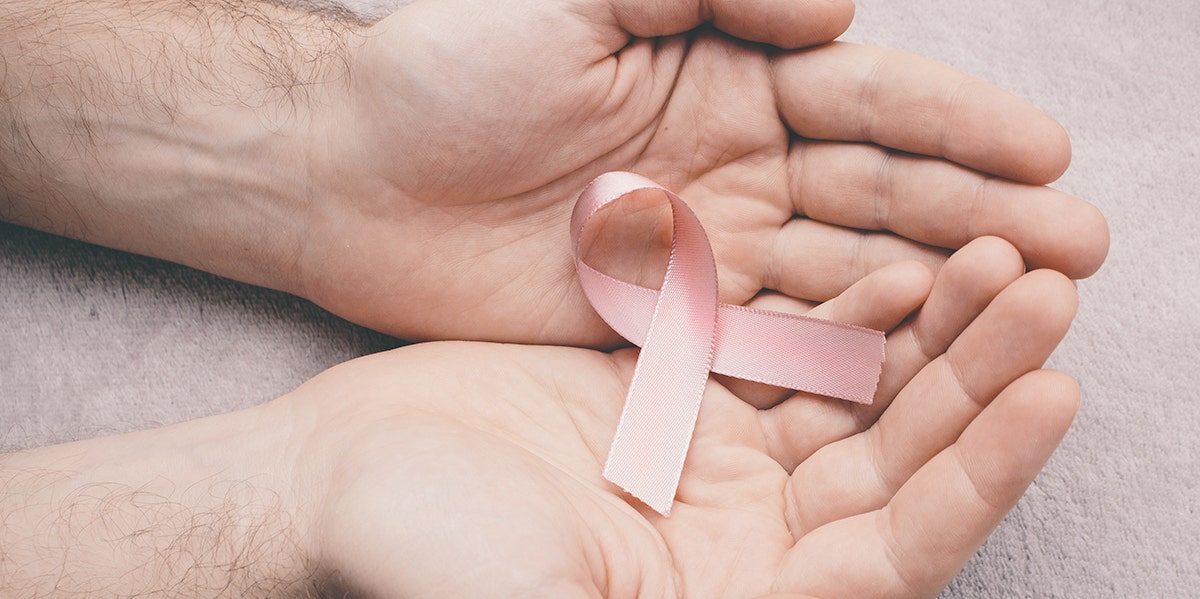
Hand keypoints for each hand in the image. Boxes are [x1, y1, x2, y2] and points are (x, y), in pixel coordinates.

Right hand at [288, 238, 1078, 596]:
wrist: (341, 483)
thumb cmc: (414, 557)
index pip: (898, 552)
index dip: (977, 479)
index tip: (1050, 394)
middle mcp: (748, 550)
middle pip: (898, 466)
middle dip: (975, 383)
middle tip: (1042, 291)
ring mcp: (719, 472)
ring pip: (858, 403)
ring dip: (930, 336)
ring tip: (993, 258)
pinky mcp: (683, 405)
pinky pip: (789, 356)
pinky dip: (843, 312)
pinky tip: (894, 265)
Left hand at [295, 0, 1106, 343]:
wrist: (352, 174)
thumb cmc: (450, 68)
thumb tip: (840, 12)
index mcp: (725, 78)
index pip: (865, 100)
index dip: (956, 124)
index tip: (1042, 153)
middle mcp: (731, 164)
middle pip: (874, 192)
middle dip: (974, 215)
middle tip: (1077, 247)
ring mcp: (703, 248)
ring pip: (837, 270)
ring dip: (930, 288)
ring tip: (1026, 307)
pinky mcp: (662, 321)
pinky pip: (764, 338)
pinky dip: (835, 349)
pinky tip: (910, 361)